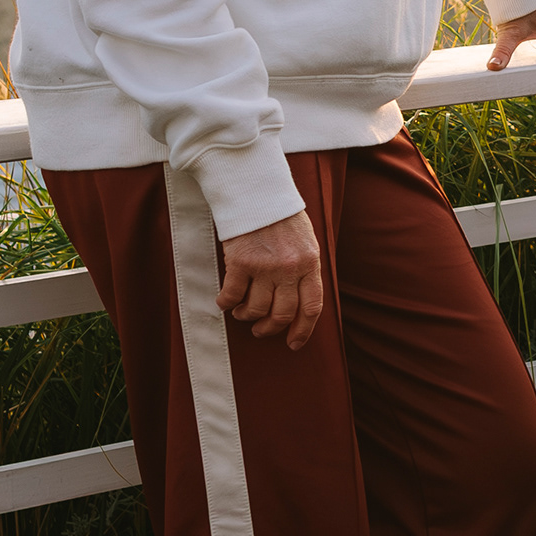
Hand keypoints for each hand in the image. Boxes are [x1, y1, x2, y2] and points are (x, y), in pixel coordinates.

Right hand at [218, 211, 325, 347]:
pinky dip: (226, 304)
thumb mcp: (305, 241)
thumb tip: (299, 302)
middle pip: (282, 313)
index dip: (303, 330)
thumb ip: (305, 269)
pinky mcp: (241, 262)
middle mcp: (290, 269)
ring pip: (256, 309)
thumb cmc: (281, 217)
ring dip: (247, 316)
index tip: (293, 343)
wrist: (257, 192)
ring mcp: (265, 266)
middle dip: (269, 328)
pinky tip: (224, 303)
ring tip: (242, 313)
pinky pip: (232, 295)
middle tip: (260, 330)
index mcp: (310, 263)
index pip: (311, 307)